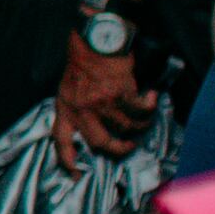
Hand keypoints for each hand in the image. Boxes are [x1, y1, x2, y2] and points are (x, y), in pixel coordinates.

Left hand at [51, 35, 155, 161]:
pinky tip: (152, 98)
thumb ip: (75, 106)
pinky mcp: (120, 93)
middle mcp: (82, 109)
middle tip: (128, 147)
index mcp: (65, 107)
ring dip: (139, 126)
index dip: (68, 161)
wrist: (96, 38)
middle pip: (100, 142)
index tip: (75, 175)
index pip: (61, 140)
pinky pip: (140, 110)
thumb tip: (90, 125)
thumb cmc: (82, 60)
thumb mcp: (67, 85)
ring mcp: (101, 103)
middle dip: (118, 149)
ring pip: (125, 127)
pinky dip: (149, 107)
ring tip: (144, 120)